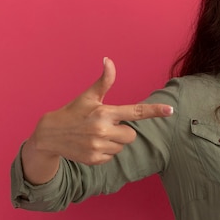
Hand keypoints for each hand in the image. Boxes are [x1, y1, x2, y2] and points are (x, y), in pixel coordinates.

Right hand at [27, 58, 172, 165]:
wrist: (49, 135)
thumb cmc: (73, 112)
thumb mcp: (89, 96)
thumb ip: (104, 80)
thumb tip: (108, 60)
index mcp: (105, 112)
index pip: (135, 112)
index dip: (154, 111)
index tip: (170, 110)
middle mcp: (103, 130)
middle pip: (131, 135)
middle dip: (122, 131)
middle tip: (105, 126)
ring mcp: (98, 146)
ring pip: (121, 147)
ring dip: (113, 142)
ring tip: (95, 135)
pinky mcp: (94, 159)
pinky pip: (112, 157)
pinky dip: (105, 152)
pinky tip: (91, 145)